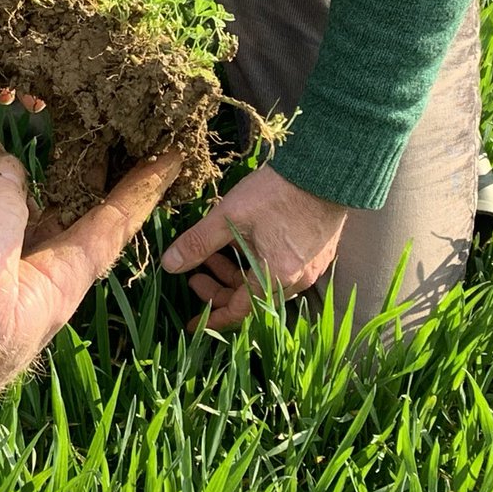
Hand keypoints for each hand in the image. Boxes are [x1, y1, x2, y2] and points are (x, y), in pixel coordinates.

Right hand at [0, 117, 181, 491]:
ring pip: (19, 221)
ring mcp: (0, 291)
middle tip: (81, 120)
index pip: (113, 226)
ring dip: (7, 175)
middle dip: (70, 165)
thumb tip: (12, 167)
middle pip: (66, 215)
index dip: (144, 188)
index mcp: (57, 283)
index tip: (173, 156)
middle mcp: (37, 286)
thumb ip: (4, 210)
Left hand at [160, 164, 347, 329]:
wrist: (322, 170)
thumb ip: (198, 243)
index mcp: (276, 277)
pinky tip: (240, 243)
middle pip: (252, 297)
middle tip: (194, 275)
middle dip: (220, 289)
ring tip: (212, 253)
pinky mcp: (315, 252)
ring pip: (264, 281)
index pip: (240, 311)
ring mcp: (309, 266)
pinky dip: (255, 262)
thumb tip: (170, 265)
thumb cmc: (275, 193)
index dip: (213, 317)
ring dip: (235, 272)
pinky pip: (279, 269)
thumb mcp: (228, 217)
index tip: (192, 321)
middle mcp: (297, 279)